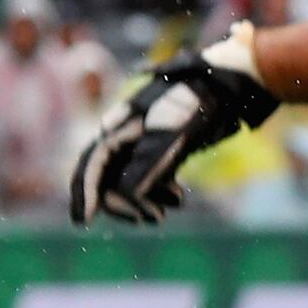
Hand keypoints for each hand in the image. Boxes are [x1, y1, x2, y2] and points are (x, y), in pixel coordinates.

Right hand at [70, 23, 278, 227]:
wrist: (224, 85)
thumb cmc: (193, 103)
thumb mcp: (170, 134)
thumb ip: (149, 164)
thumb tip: (128, 195)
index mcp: (118, 128)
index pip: (92, 164)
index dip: (85, 193)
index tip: (83, 222)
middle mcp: (124, 136)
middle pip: (108, 179)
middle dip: (123, 203)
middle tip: (148, 220)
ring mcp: (142, 144)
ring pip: (129, 182)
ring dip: (141, 202)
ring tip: (162, 215)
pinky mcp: (161, 150)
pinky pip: (150, 179)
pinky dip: (158, 192)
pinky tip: (176, 199)